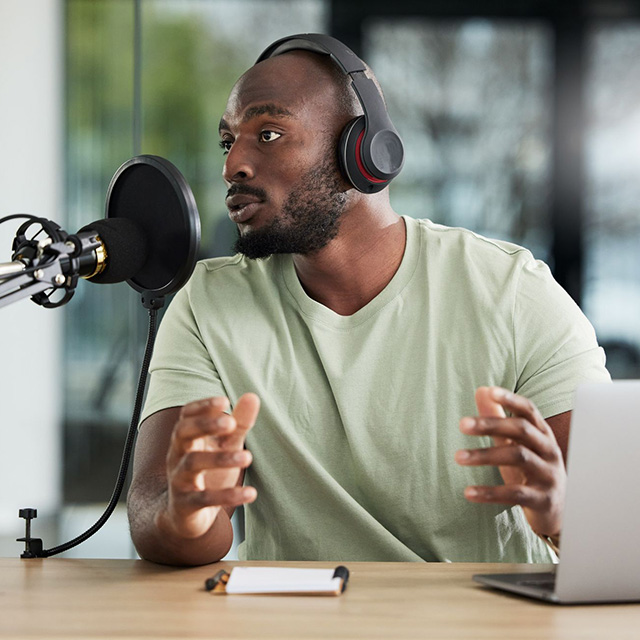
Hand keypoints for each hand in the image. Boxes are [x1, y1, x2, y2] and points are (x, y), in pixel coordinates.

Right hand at [156, 392, 260, 538]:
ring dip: (221, 459)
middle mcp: (178, 455)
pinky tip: (251, 493)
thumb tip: (253, 396)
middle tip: (231, 423)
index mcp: (187, 438)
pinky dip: (228, 496)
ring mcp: (179, 480)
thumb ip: (238, 423)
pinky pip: (204, 499)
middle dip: (205, 425)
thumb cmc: (208, 472)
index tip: (224, 400)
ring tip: (248, 457)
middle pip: (182, 433)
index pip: (186, 415)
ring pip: (192, 464)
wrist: (184, 516)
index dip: (202, 406)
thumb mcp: (225, 446)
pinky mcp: (186, 505)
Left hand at [454, 386, 565, 538]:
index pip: (529, 410)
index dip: (511, 399)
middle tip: (461, 424)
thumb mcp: (515, 443)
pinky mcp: (543, 500)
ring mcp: (549, 475)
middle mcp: (549, 450)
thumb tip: (481, 389)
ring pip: (518, 457)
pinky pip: (515, 493)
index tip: (490, 391)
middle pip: (522, 430)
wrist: (560, 511)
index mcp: (542, 434)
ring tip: (458, 457)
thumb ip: (498, 418)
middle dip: (491, 424)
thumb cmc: (532, 470)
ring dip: (485, 455)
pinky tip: (468, 492)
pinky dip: (490, 493)